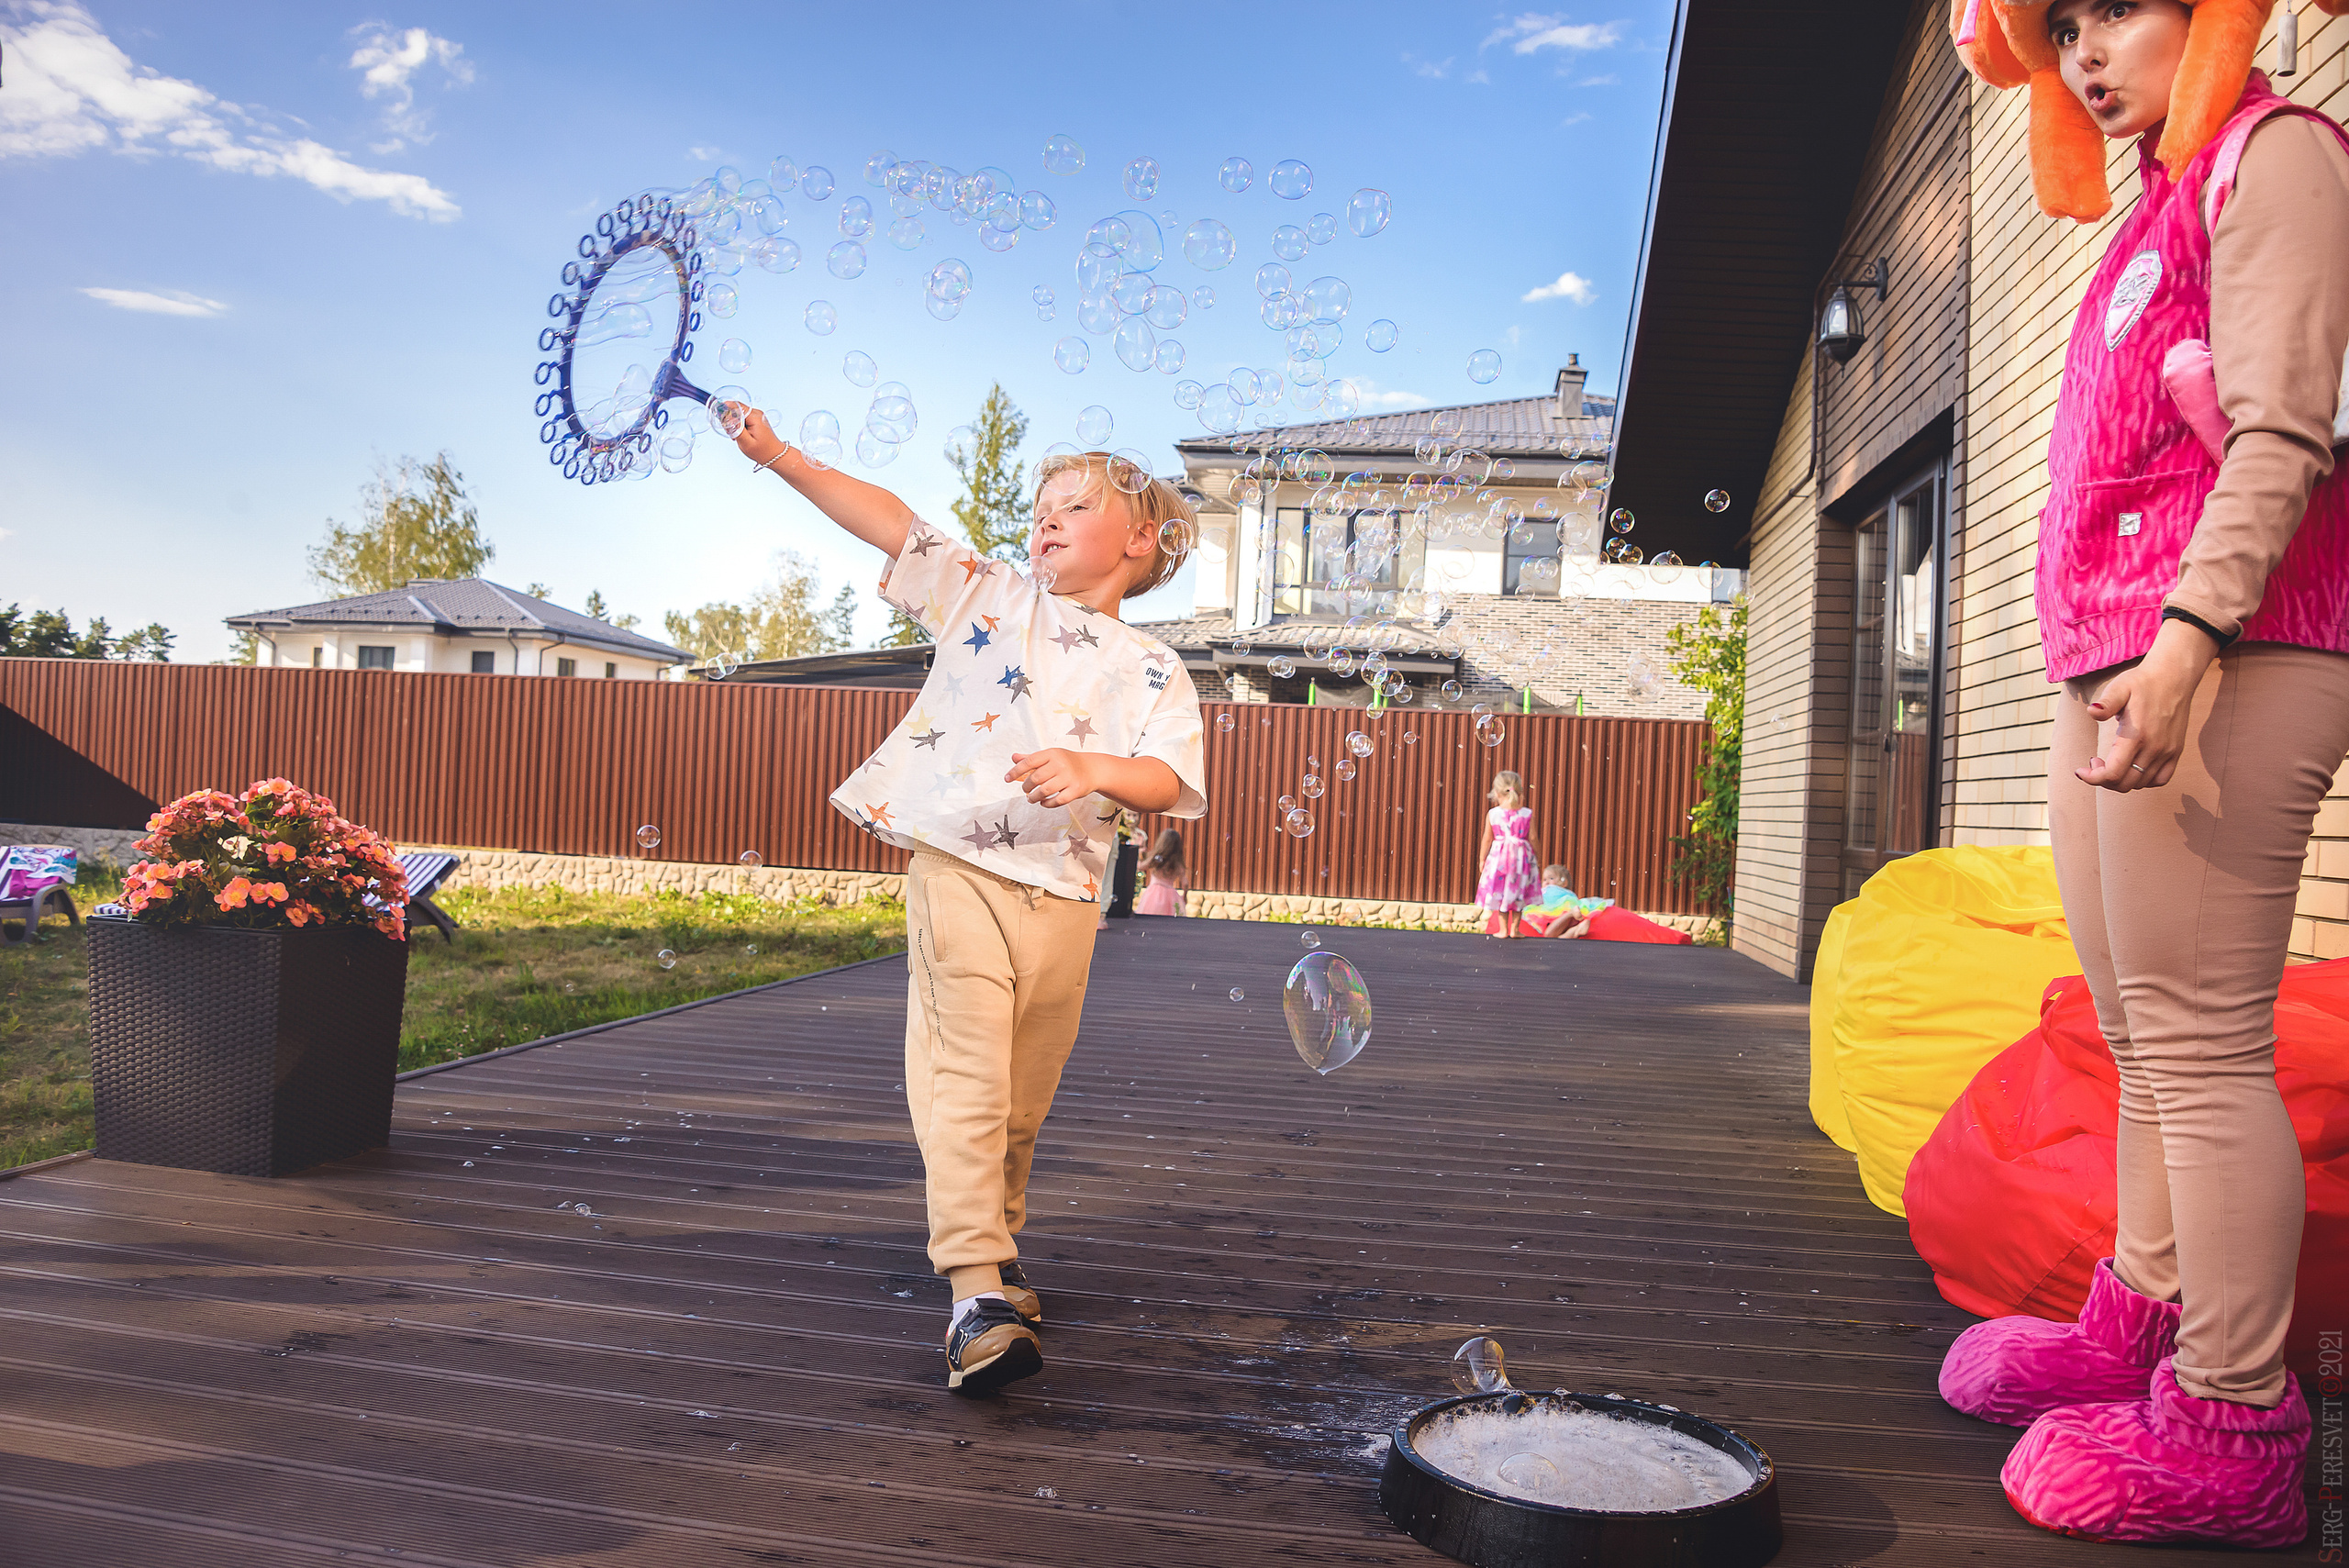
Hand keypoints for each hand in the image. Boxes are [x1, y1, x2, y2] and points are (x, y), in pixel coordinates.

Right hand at [727, 404, 789, 470]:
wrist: (775, 455)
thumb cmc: (762, 451)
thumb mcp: (746, 443)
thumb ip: (736, 429)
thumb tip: (727, 416)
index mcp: (755, 417)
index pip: (735, 406)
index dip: (726, 411)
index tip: (721, 420)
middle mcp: (756, 413)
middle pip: (736, 409)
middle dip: (729, 419)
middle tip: (732, 433)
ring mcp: (757, 415)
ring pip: (738, 413)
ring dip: (734, 423)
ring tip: (738, 436)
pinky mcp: (756, 418)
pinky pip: (742, 417)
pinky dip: (739, 425)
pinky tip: (742, 434)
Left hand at [1007, 749, 1103, 808]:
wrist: (1092, 769)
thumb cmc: (1067, 762)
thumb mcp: (1050, 756)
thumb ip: (1032, 758)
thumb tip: (1013, 757)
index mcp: (1052, 753)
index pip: (1029, 762)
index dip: (1015, 771)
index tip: (1006, 778)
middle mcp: (1060, 764)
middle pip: (1035, 778)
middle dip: (1026, 787)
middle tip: (1025, 790)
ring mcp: (1069, 777)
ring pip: (1044, 791)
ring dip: (1034, 797)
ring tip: (1031, 798)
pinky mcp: (1076, 790)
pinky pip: (1057, 801)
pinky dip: (1047, 804)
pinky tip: (1043, 803)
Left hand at [2076, 619, 2217, 791]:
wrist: (2173, 676)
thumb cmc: (2141, 682)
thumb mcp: (2120, 688)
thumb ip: (2106, 703)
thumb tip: (2092, 711)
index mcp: (2136, 736)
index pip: (2113, 773)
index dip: (2093, 778)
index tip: (2081, 770)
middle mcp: (2154, 748)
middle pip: (2125, 783)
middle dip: (2103, 779)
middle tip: (2095, 761)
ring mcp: (2167, 752)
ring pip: (2141, 783)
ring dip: (2121, 780)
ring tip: (2111, 761)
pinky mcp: (2176, 751)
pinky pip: (2161, 779)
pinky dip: (2144, 780)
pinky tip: (2132, 766)